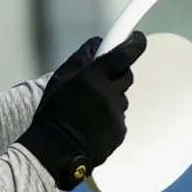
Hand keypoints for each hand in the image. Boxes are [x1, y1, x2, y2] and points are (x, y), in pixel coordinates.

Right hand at [19, 30, 145, 191]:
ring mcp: (116, 114)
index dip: (135, 44)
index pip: (124, 54)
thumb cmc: (54, 114)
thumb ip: (81, 59)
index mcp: (93, 78)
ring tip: (90, 112)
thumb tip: (98, 43)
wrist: (55, 151)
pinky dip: (110, 119)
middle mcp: (108, 94)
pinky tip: (93, 126)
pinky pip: (120, 119)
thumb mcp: (60, 80)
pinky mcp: (120, 132)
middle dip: (117, 76)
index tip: (138, 39)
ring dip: (111, 100)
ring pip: (122, 99)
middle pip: (127, 76)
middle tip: (100, 84)